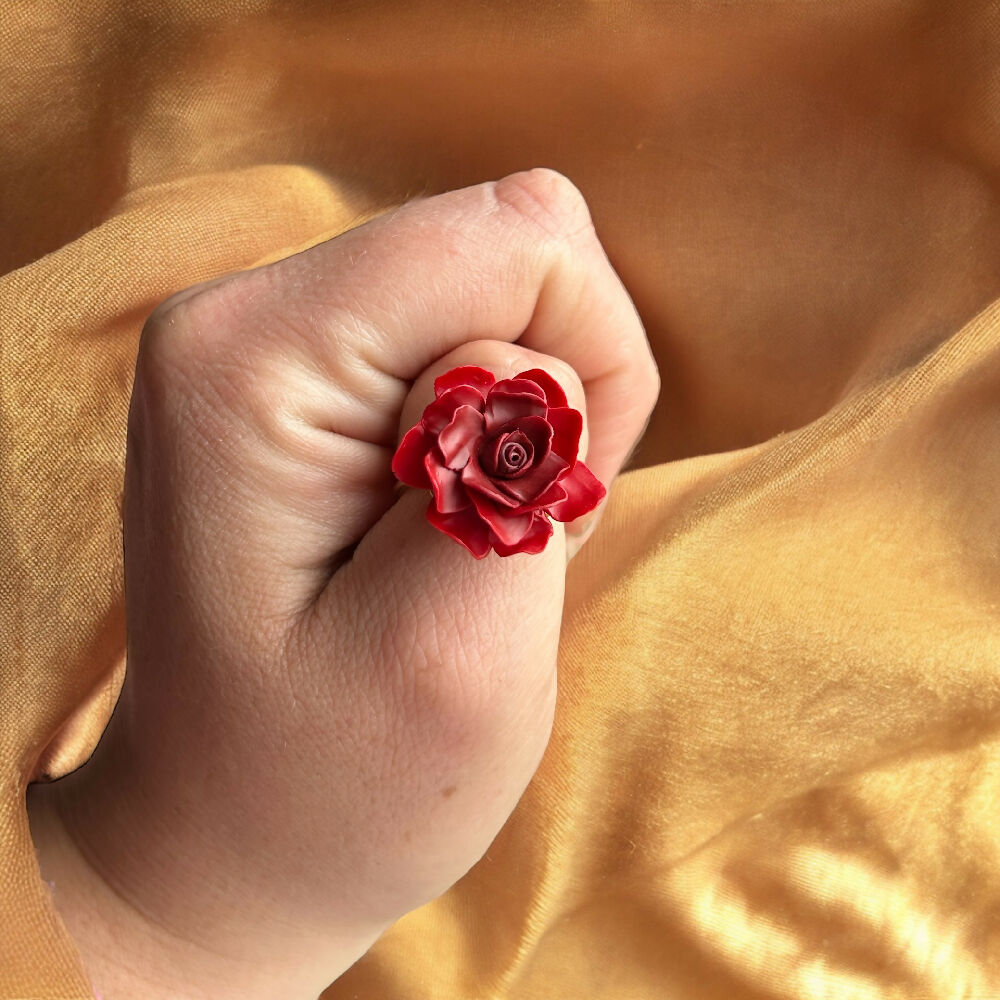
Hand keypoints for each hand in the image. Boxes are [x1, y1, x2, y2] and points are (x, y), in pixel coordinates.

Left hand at [27, 168, 658, 999]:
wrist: (226, 831)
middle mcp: (240, 312)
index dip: (588, 370)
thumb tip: (539, 355)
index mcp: (255, 361)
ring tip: (471, 536)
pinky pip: (468, 326)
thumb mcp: (453, 660)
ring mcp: (268, 331)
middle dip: (561, 390)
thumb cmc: (330, 784)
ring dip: (533, 412)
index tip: (545, 507)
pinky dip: (501, 420)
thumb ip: (515, 476)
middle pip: (509, 242)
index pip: (515, 239)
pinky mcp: (306, 364)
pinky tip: (451, 511)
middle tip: (506, 530)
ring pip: (501, 281)